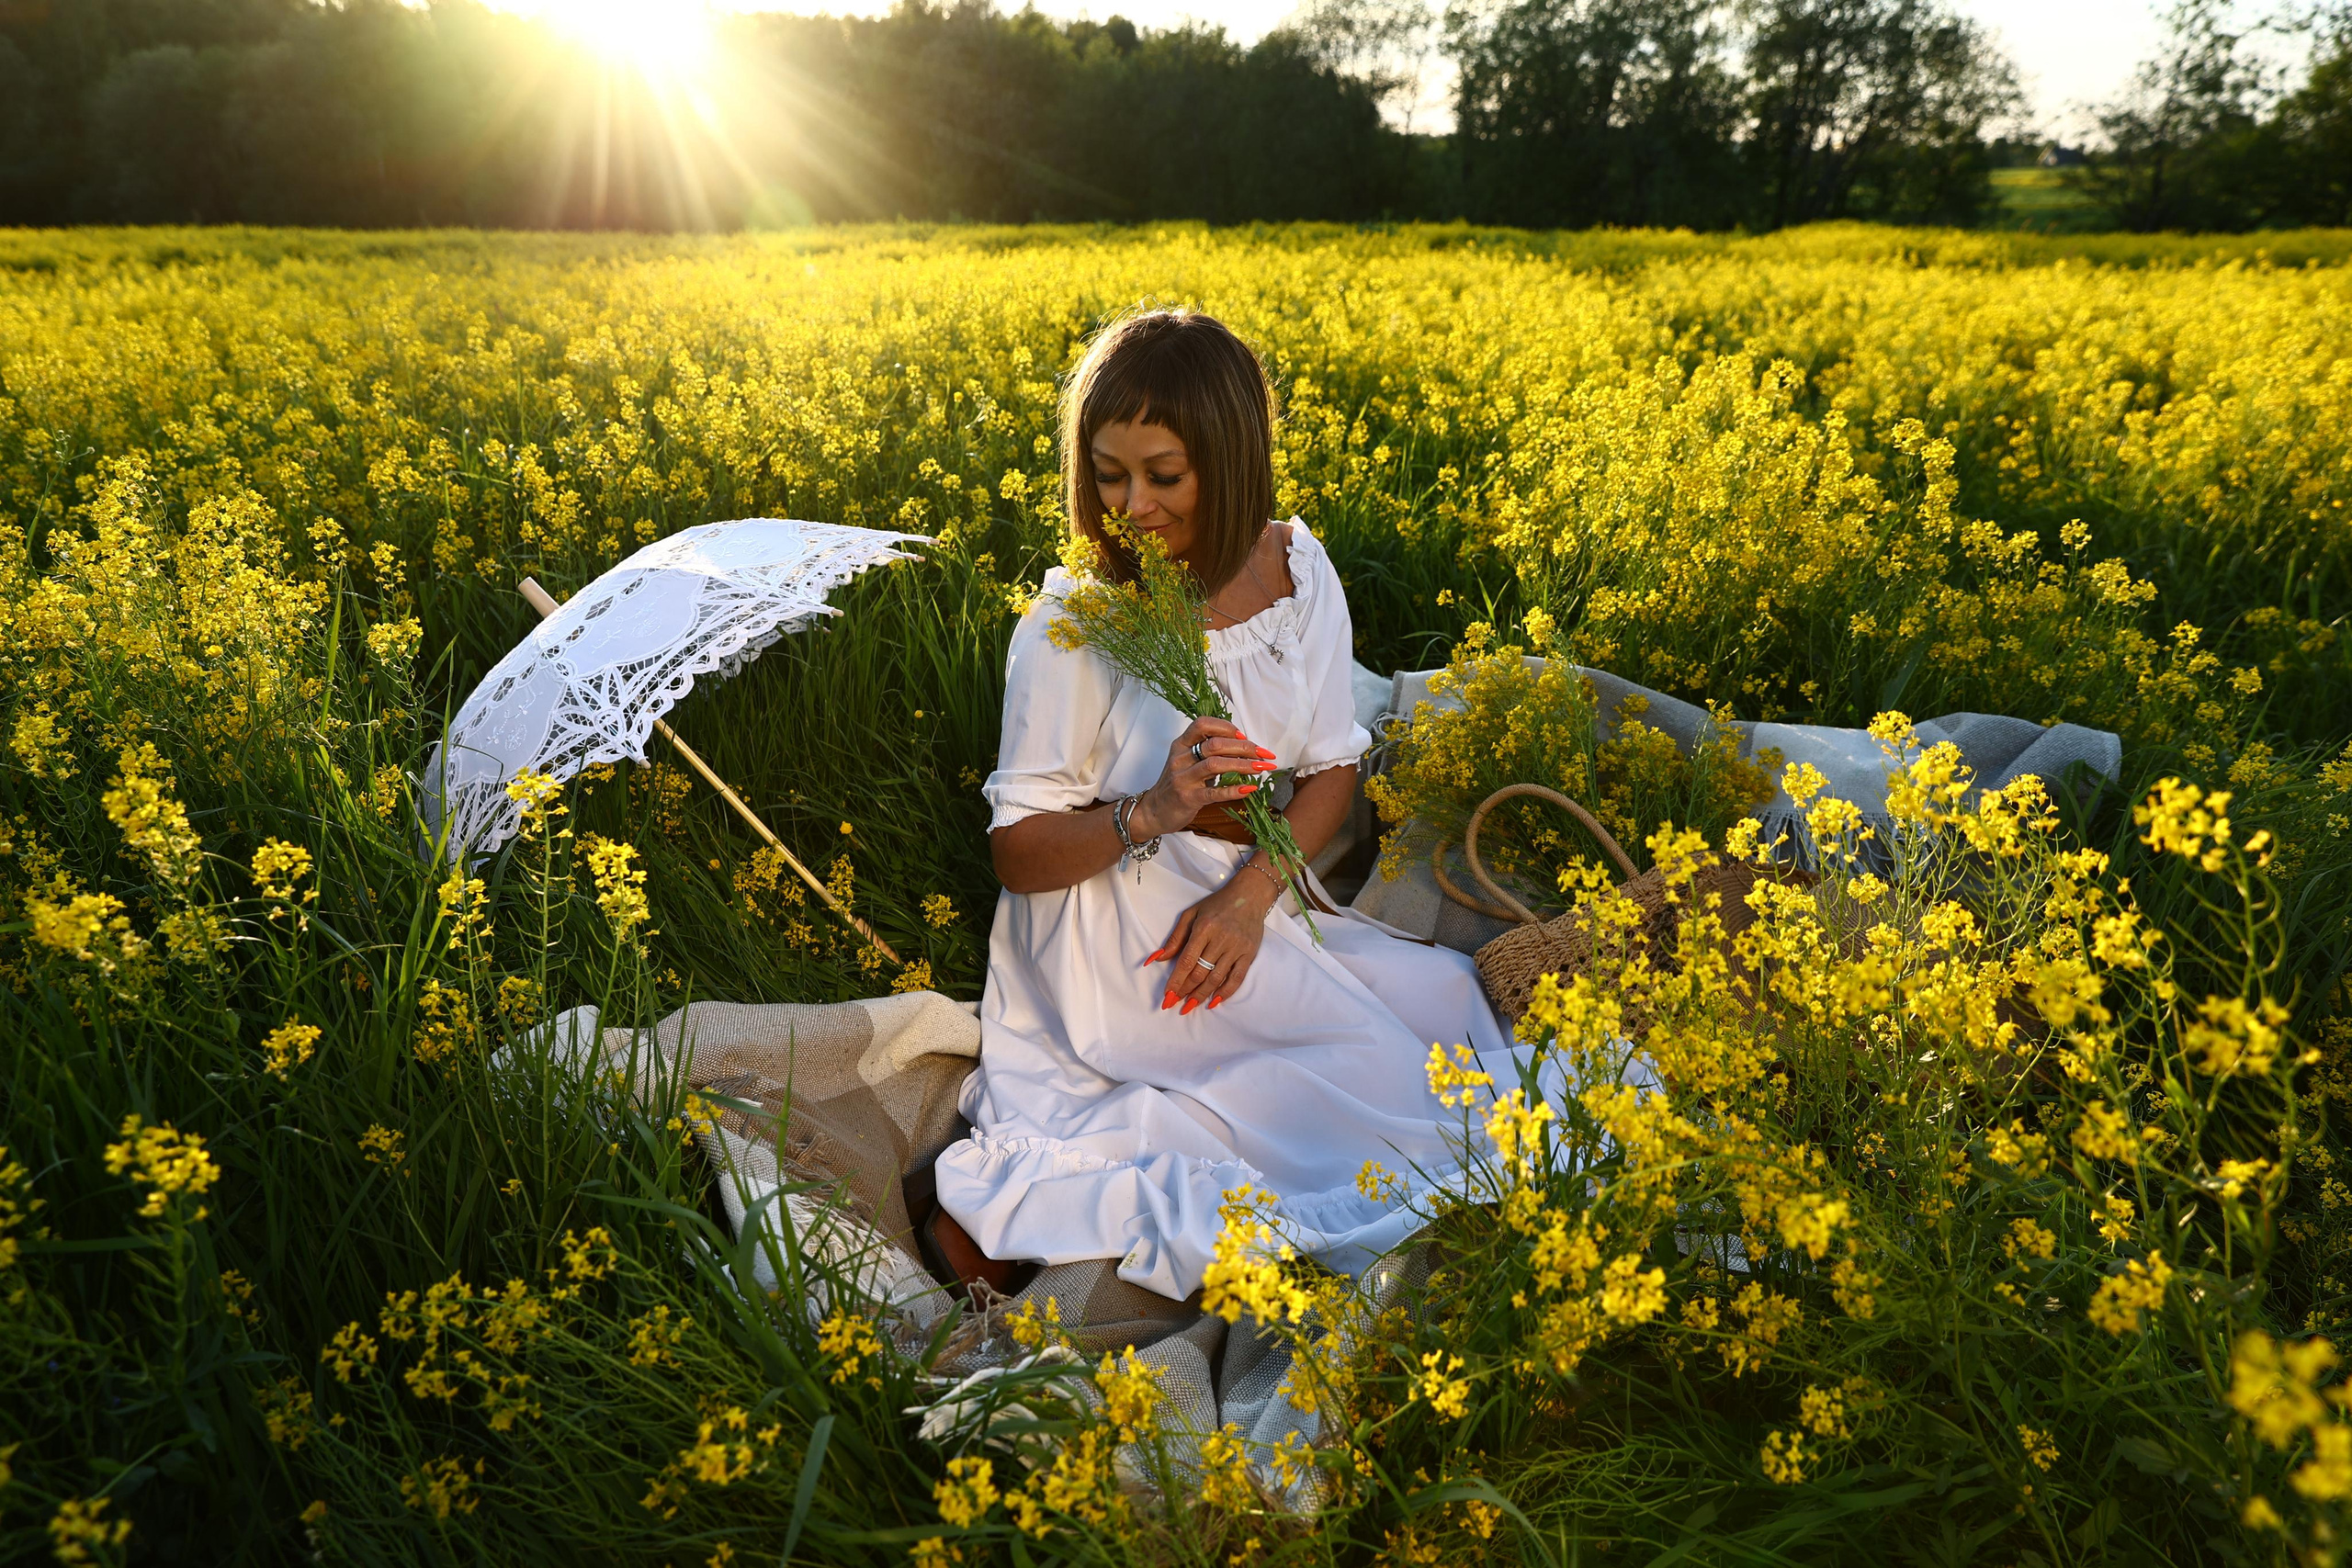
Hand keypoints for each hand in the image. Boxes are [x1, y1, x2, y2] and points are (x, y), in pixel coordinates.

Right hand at [1131, 717, 1275, 839]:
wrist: (1155, 811)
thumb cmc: (1177, 784)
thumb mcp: (1187, 762)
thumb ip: (1208, 752)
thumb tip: (1242, 745)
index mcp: (1181, 744)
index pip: (1202, 724)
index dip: (1225, 727)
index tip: (1244, 736)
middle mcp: (1181, 758)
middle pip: (1215, 744)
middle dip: (1244, 748)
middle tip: (1264, 754)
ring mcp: (1183, 778)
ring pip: (1215, 765)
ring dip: (1243, 765)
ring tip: (1261, 768)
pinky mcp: (1188, 798)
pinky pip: (1214, 792)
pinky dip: (1234, 790)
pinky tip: (1249, 789)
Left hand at [1148, 871, 1278, 1014]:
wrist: (1249, 896)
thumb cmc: (1217, 904)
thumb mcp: (1191, 914)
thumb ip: (1175, 937)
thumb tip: (1157, 959)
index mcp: (1204, 928)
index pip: (1187, 960)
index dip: (1176, 980)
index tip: (1167, 995)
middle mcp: (1221, 939)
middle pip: (1201, 972)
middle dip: (1185, 990)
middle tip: (1174, 1003)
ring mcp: (1237, 948)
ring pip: (1217, 978)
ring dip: (1202, 994)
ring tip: (1189, 1005)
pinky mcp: (1249, 954)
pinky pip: (1237, 978)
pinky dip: (1226, 992)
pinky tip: (1214, 1001)